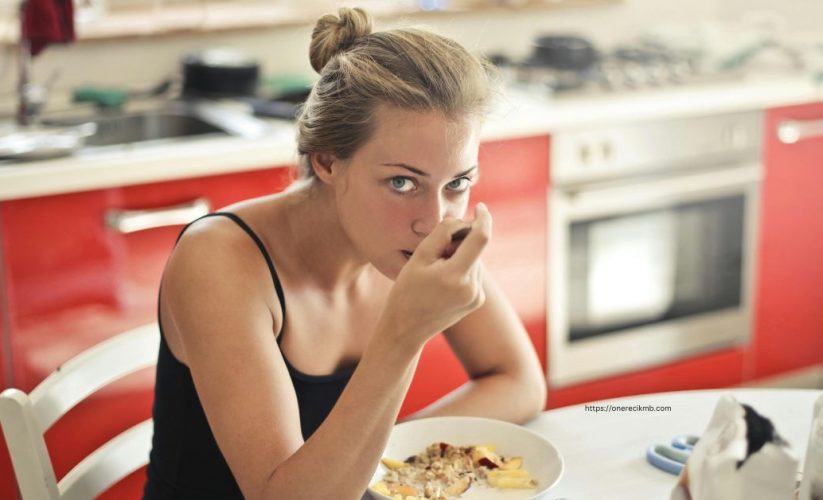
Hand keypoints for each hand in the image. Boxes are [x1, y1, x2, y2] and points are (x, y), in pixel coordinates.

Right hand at [378, 203, 492, 349]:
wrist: (406, 329)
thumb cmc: (407, 290)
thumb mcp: (419, 257)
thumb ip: (443, 233)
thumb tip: (462, 220)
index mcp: (456, 275)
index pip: (481, 237)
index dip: (483, 218)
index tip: (481, 207)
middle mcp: (472, 287)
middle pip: (476, 249)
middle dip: (461, 242)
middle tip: (436, 253)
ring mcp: (476, 296)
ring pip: (476, 261)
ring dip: (461, 256)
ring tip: (436, 272)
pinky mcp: (477, 301)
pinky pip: (474, 274)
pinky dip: (463, 269)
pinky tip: (443, 282)